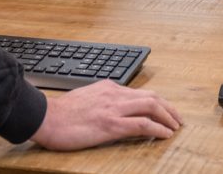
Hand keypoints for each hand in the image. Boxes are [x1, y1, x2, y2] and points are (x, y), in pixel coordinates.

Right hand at [30, 80, 181, 149]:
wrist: (44, 117)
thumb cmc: (60, 114)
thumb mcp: (85, 100)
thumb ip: (100, 101)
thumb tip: (111, 110)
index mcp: (107, 87)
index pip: (139, 93)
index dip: (157, 102)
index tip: (164, 111)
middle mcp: (113, 94)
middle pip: (151, 96)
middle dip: (168, 108)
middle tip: (178, 119)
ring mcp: (113, 108)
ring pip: (151, 106)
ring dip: (168, 117)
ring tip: (176, 127)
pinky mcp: (110, 124)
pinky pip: (142, 124)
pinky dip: (158, 128)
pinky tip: (165, 134)